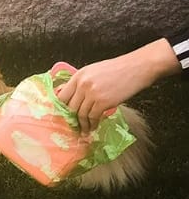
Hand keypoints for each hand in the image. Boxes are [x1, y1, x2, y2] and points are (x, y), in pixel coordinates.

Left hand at [57, 38, 180, 132]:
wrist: (137, 67)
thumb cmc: (118, 69)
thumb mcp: (94, 71)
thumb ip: (82, 83)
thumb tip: (73, 97)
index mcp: (78, 76)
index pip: (62, 95)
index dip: (62, 108)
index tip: (64, 116)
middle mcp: (82, 84)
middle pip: (70, 107)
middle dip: (71, 119)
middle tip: (73, 126)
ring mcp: (92, 93)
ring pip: (81, 114)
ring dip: (82, 125)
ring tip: (84, 130)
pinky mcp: (103, 101)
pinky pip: (93, 117)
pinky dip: (93, 124)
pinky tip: (93, 127)